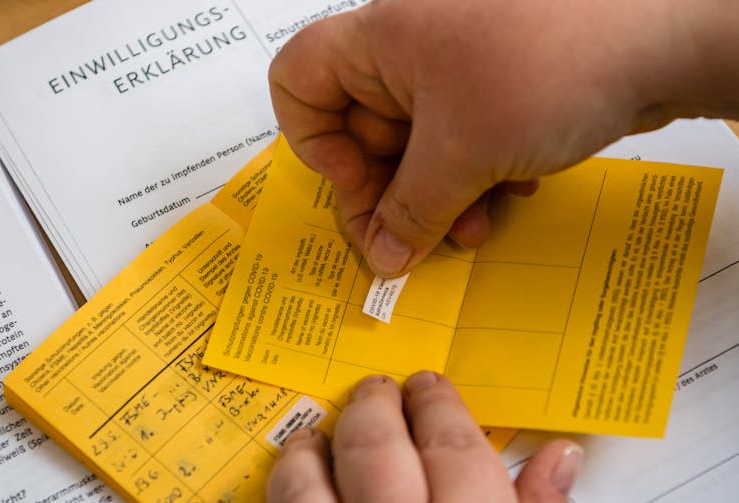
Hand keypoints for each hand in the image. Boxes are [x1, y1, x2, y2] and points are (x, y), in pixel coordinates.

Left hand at [267, 372, 582, 501]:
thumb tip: (561, 457)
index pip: (452, 448)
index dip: (439, 407)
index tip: (430, 387)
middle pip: (378, 449)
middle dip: (376, 408)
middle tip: (380, 389)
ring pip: (310, 485)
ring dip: (316, 448)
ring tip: (325, 430)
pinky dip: (286, 486)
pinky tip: (299, 472)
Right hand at [269, 0, 732, 276]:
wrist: (661, 39)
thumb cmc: (551, 66)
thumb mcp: (462, 152)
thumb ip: (410, 213)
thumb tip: (382, 258)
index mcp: (380, 41)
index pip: (300, 83)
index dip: (315, 144)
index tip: (358, 186)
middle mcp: (409, 50)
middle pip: (362, 132)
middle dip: (392, 195)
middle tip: (413, 241)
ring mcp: (454, 71)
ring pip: (416, 149)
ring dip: (438, 198)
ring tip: (472, 224)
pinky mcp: (493, 92)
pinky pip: (459, 145)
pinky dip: (474, 177)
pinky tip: (509, 190)